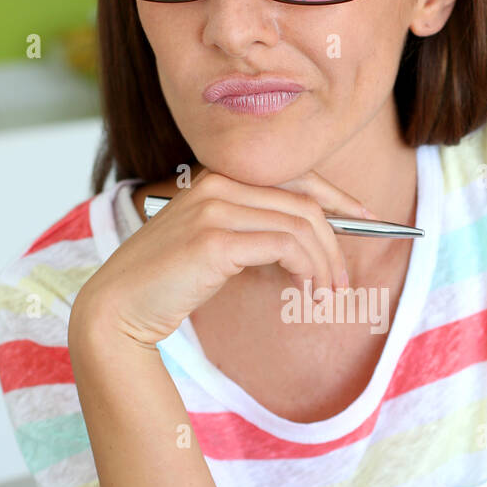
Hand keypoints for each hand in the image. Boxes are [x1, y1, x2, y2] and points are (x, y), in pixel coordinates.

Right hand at [69, 166, 375, 348]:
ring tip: (327, 295)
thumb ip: (255, 234)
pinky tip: (306, 290)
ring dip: (325, 263)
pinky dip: (307, 268)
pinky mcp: (215, 239)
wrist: (118, 308)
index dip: (338, 197)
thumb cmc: (168, 284)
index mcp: (218, 179)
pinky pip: (285, 246)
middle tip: (343, 283)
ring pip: (301, 225)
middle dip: (337, 243)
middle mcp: (217, 184)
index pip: (295, 178)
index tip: (368, 220)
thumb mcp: (218, 249)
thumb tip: (310, 244)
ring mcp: (215, 207)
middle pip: (305, 204)